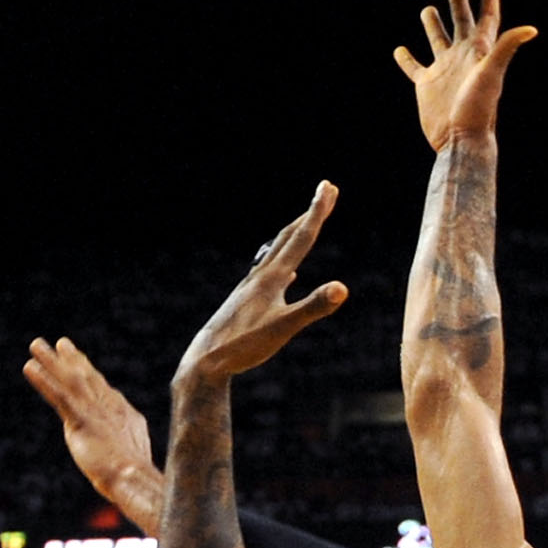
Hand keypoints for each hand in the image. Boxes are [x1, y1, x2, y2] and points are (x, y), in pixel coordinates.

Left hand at [23, 336, 162, 533]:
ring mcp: (93, 411)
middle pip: (86, 377)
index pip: (102, 389)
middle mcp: (108, 406)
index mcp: (122, 413)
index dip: (89, 373)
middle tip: (61, 343)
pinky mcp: (81, 420)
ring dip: (51, 361)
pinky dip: (43, 381)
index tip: (80, 360)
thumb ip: (125, 444)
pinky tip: (29, 367)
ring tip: (35, 345)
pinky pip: (58, 395)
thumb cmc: (135, 475)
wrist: (134, 478)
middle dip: (72, 359)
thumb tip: (128, 450)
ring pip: (69, 380)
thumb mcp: (132, 453)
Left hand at [178, 183, 348, 382]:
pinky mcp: (246, 302)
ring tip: (306, 223)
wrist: (205, 360)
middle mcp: (261, 276)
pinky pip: (270, 277)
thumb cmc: (243, 345)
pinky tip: (288, 276)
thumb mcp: (283, 329)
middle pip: (289, 237)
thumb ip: (313, 307)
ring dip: (295, 235)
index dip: (317, 212)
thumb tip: (342, 288)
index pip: (301, 238)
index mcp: (273, 278)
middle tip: (326, 191)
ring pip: (278, 253)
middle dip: (309, 214)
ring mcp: (252, 288)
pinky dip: (283, 268)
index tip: (328, 187)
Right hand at [395, 0, 536, 151]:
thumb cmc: (478, 107)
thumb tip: (531, 29)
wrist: (459, 138)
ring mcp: (444, 69)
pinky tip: (400, 49)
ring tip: (427, 8)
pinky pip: (414, 67)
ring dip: (433, 24)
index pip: (488, 17)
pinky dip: (406, 58)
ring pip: (437, 39)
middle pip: (461, 20)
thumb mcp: (491, 73)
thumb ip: (506, 48)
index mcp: (480, 50)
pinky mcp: (427, 84)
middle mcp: (462, 55)